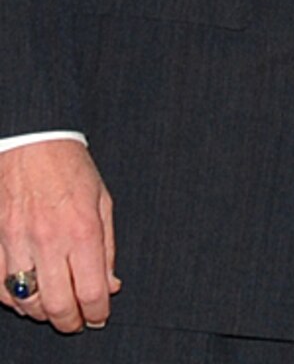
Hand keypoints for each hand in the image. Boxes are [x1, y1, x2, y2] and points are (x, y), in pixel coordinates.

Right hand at [0, 141, 118, 332]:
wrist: (33, 144)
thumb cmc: (72, 170)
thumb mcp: (103, 203)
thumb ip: (108, 248)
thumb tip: (111, 285)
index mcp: (82, 231)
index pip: (91, 291)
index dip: (97, 312)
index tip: (100, 316)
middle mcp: (48, 241)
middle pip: (58, 305)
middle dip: (71, 322)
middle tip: (78, 321)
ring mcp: (17, 244)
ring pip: (27, 302)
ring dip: (43, 313)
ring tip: (56, 308)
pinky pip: (0, 289)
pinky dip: (15, 300)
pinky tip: (29, 296)